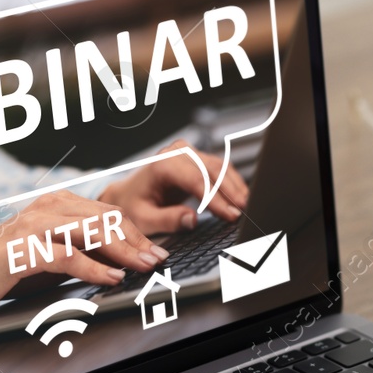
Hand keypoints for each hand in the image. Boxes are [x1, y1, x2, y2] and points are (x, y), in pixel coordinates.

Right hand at [0, 191, 166, 318]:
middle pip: (105, 219)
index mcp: (57, 203)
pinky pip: (67, 256)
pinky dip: (94, 268)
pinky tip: (113, 278)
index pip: (107, 212)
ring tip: (144, 267)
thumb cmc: (6, 268)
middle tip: (159, 259)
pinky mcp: (23, 250)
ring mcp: (34, 226)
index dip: (136, 232)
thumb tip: (124, 261)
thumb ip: (83, 251)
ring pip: (91, 232)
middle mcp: (47, 207)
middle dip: (136, 240)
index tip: (157, 250)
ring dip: (123, 251)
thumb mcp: (52, 256)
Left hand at [100, 139, 249, 233]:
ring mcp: (187, 152)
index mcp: (162, 165)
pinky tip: (239, 198)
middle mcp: (176, 153)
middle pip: (212, 170)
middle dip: (230, 192)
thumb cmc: (133, 206)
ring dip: (235, 187)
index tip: (230, 215)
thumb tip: (192, 219)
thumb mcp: (144, 219)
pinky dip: (231, 183)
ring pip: (220, 167)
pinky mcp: (196, 158)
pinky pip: (219, 168)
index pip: (196, 180)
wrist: (127, 194)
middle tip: (243, 213)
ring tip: (245, 207)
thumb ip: (168, 219)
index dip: (216, 199)